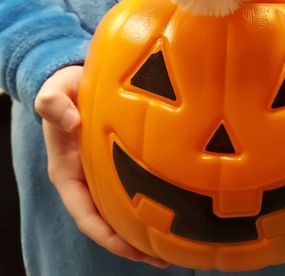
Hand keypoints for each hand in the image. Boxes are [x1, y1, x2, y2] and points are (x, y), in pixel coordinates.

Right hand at [34, 66, 168, 268]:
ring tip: (175, 247)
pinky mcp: (120, 163)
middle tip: (164, 258)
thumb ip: (54, 103)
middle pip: (108, 221)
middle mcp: (87, 180)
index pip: (86, 214)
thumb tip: (70, 122)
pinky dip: (149, 205)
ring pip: (122, 211)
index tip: (133, 250)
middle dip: (132, 244)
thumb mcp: (55, 91)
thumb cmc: (66, 90)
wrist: (78, 82)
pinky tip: (174, 209)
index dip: (107, 236)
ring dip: (144, 231)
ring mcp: (103, 174)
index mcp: (68, 172)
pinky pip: (133, 190)